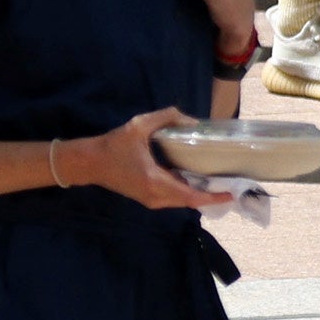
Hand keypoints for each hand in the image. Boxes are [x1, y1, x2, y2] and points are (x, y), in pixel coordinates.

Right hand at [66, 106, 235, 212]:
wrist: (89, 163)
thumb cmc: (113, 145)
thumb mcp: (139, 126)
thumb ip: (166, 118)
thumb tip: (192, 121)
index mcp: (155, 182)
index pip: (190, 196)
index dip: (212, 197)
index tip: (231, 193)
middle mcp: (155, 197)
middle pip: (190, 201)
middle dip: (211, 195)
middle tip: (230, 183)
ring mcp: (151, 200)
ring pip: (182, 201)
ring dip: (199, 193)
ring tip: (218, 180)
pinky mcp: (148, 198)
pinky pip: (173, 198)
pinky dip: (187, 191)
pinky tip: (196, 178)